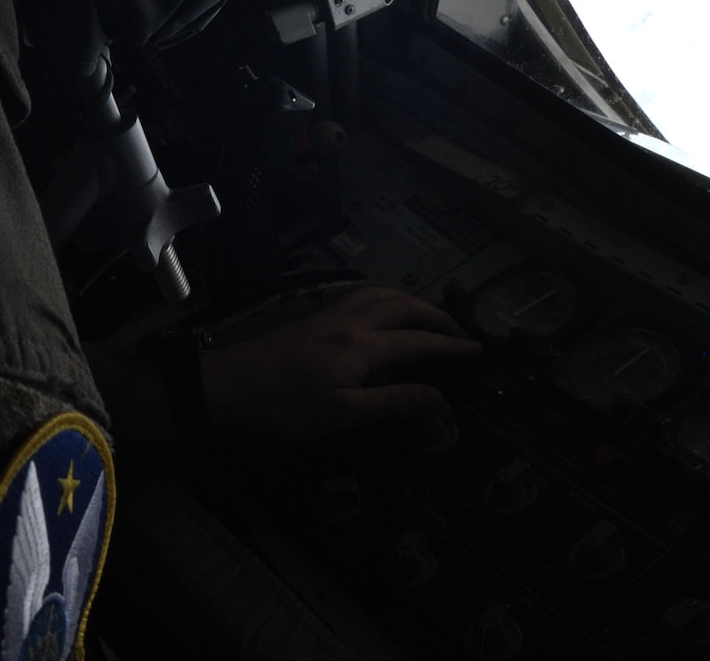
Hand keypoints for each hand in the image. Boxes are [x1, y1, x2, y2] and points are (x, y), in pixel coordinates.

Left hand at [198, 285, 482, 442]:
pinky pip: (365, 296)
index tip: (478, 351)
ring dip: (414, 304)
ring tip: (430, 319)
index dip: (452, 347)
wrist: (232, 384)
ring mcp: (334, 315)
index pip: (421, 342)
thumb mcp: (343, 414)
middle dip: (439, 318)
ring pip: (385, 295)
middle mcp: (354, 321)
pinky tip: (384, 311)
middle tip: (461, 334)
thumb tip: (439, 398)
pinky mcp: (318, 318)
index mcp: (365, 345)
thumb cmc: (287, 406)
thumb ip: (393, 403)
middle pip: (407, 308)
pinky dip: (388, 298)